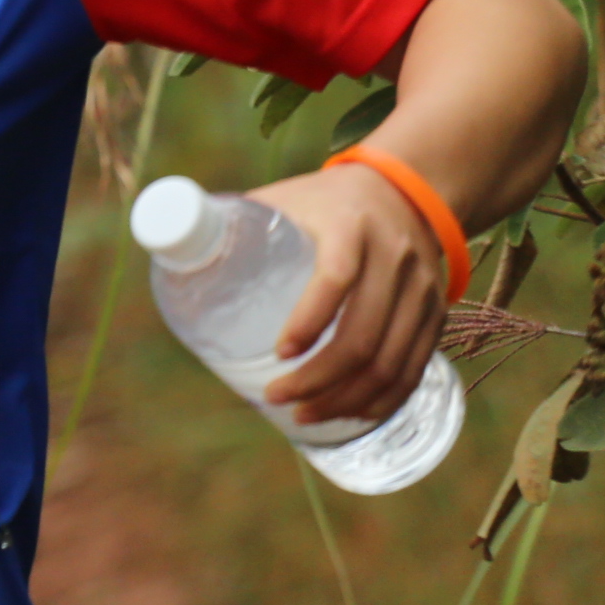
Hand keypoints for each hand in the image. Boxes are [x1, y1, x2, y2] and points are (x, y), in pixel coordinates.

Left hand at [249, 161, 453, 427]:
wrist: (407, 188)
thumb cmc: (324, 199)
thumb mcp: (283, 197)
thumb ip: (233, 221)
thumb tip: (168, 244)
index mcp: (350, 227)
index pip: (335, 278)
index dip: (307, 321)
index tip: (277, 351)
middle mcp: (394, 260)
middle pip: (364, 336)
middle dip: (320, 379)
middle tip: (278, 398)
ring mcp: (422, 291)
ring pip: (391, 361)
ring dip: (348, 400)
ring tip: (306, 415)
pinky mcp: (435, 314)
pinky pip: (415, 367)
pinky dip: (385, 399)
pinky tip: (354, 415)